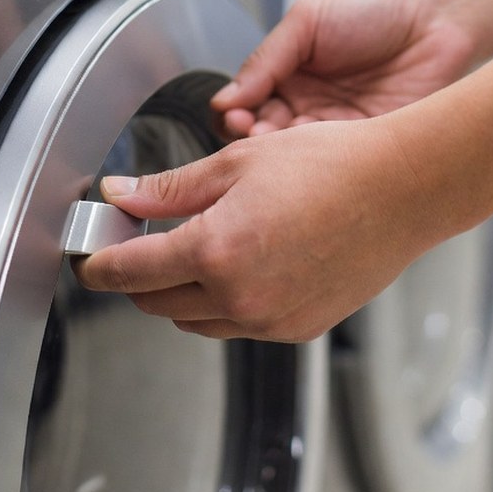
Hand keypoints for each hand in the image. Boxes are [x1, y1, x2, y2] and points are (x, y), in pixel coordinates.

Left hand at [70, 118, 460, 342]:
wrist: (404, 190)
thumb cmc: (331, 165)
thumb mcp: (236, 163)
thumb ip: (170, 188)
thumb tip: (120, 195)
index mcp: (216, 251)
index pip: (131, 271)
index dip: (99, 266)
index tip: (88, 260)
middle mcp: (240, 296)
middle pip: (157, 303)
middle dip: (138, 276)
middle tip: (138, 240)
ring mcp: (271, 319)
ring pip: (197, 320)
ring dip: (182, 292)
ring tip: (195, 247)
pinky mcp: (298, 328)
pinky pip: (240, 325)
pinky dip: (225, 302)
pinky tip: (242, 262)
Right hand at [212, 0, 476, 136]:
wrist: (438, 13)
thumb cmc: (376, 5)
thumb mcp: (306, 21)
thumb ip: (265, 59)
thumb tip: (225, 97)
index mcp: (289, 74)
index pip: (247, 104)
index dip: (235, 113)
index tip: (233, 113)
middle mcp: (310, 105)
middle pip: (266, 135)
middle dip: (254, 137)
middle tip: (253, 133)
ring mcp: (339, 127)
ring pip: (298, 155)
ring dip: (284, 154)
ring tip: (282, 142)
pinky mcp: (369, 143)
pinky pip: (337, 161)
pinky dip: (321, 162)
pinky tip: (313, 154)